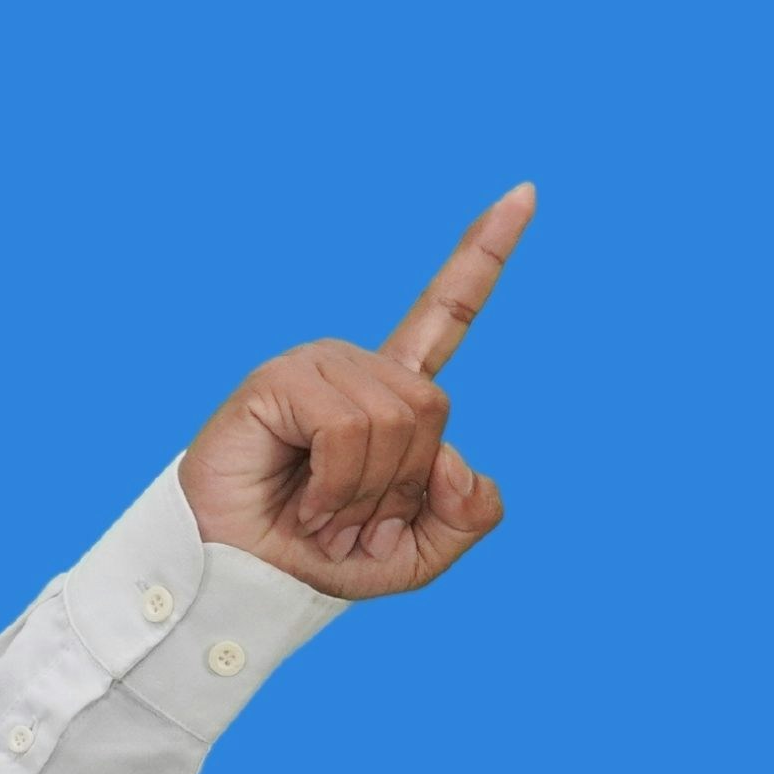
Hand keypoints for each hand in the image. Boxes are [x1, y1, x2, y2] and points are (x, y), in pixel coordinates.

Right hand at [178, 184, 534, 600]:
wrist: (249, 581)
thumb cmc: (324, 559)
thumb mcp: (423, 550)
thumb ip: (470, 513)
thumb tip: (459, 462)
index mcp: (395, 393)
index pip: (446, 315)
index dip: (484, 256)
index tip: (524, 193)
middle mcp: (358, 368)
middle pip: (433, 409)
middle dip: (403, 486)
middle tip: (352, 518)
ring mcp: (315, 366)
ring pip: (392, 421)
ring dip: (364, 492)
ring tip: (322, 511)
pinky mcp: (277, 378)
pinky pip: (346, 428)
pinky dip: (334, 484)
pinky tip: (303, 502)